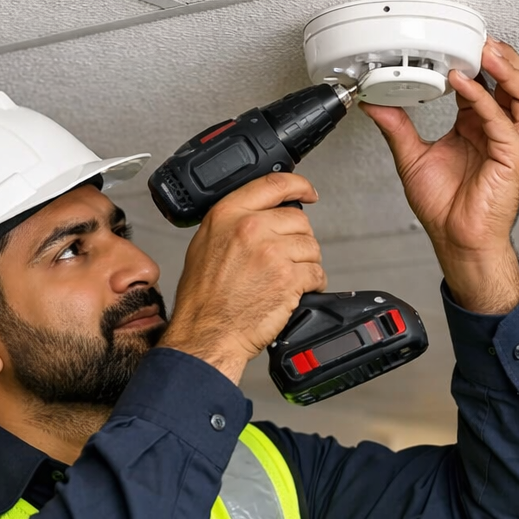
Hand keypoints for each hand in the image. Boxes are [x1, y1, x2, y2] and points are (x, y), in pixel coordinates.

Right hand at [161, 173, 326, 383]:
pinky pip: (316, 273)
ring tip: (287, 279)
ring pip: (311, 247)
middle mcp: (250, 228)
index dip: (299, 185)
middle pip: (298, 220)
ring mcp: (271, 252)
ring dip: (306, 263)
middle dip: (298, 240)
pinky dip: (313, 284)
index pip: (274, 184)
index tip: (308, 191)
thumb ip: (232, 224)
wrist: (206, 334)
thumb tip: (259, 215)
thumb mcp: (204, 246)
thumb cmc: (202, 300)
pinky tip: (296, 292)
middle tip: (287, 259)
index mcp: (228, 215)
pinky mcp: (288, 278)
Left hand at [362, 38, 518, 313]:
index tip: (455, 45)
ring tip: (485, 51)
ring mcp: (512, 144)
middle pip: (515, 83)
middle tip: (479, 38)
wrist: (456, 241)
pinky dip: (485, 100)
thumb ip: (397, 127)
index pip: (486, 84)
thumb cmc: (445, 208)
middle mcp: (500, 133)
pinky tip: (466, 86)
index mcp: (479, 128)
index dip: (475, 62)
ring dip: (508, 70)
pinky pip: (505, 122)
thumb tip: (375, 103)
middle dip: (501, 57)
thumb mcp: (413, 157)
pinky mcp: (516, 158)